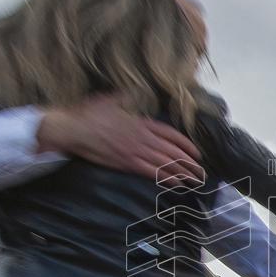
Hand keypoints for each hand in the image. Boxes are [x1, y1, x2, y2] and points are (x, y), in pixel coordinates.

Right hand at [37, 94, 203, 184]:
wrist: (73, 129)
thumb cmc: (89, 113)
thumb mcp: (111, 99)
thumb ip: (127, 97)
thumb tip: (135, 92)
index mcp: (141, 123)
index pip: (171, 134)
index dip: (186, 144)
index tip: (197, 152)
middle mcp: (142, 138)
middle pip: (172, 152)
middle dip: (189, 163)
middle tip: (202, 172)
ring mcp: (135, 152)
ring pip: (165, 164)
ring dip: (182, 172)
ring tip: (195, 180)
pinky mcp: (126, 164)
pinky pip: (151, 173)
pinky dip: (165, 179)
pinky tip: (176, 184)